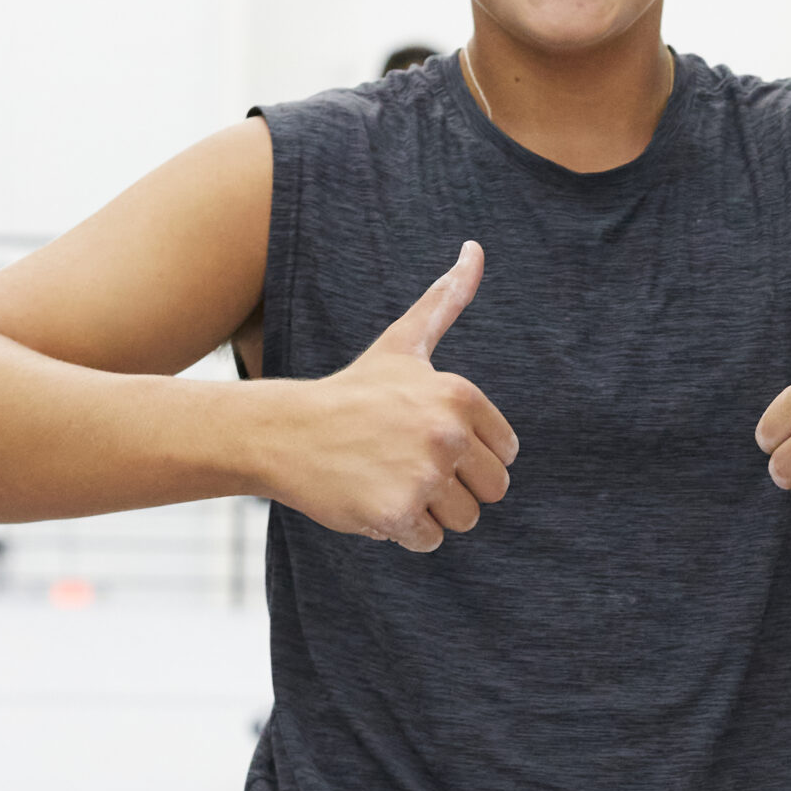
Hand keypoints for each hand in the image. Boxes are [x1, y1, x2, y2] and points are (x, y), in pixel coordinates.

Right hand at [254, 241, 516, 550]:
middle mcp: (447, 434)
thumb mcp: (404, 343)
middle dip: (454, 487)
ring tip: (389, 479)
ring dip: (429, 511)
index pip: (505, 455)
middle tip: (408, 465)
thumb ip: (446, 300)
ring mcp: (423, 475)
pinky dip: (402, 531)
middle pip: (491, 491)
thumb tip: (476, 249)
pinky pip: (429, 542)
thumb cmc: (351, 392)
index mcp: (460, 396)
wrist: (285, 432)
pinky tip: (372, 499)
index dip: (468, 455)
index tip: (426, 439)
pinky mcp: (397, 512)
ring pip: (463, 520)